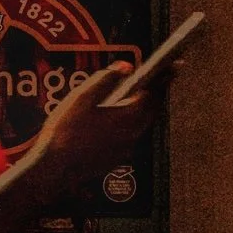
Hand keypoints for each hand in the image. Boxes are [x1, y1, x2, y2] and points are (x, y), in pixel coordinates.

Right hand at [28, 64, 158, 199]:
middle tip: (163, 76)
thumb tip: (127, 66)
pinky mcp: (119, 157)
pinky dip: (134, 120)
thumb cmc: (66, 131)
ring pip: (144, 123)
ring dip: (147, 107)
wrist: (57, 167)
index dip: (165, 78)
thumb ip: (105, 79)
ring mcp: (128, 148)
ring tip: (143, 93)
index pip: (154, 94)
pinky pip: (133, 134)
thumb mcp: (81, 98)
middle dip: (159, 91)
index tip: (175, 65)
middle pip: (153, 109)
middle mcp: (133, 134)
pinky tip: (121, 116)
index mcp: (127, 118)